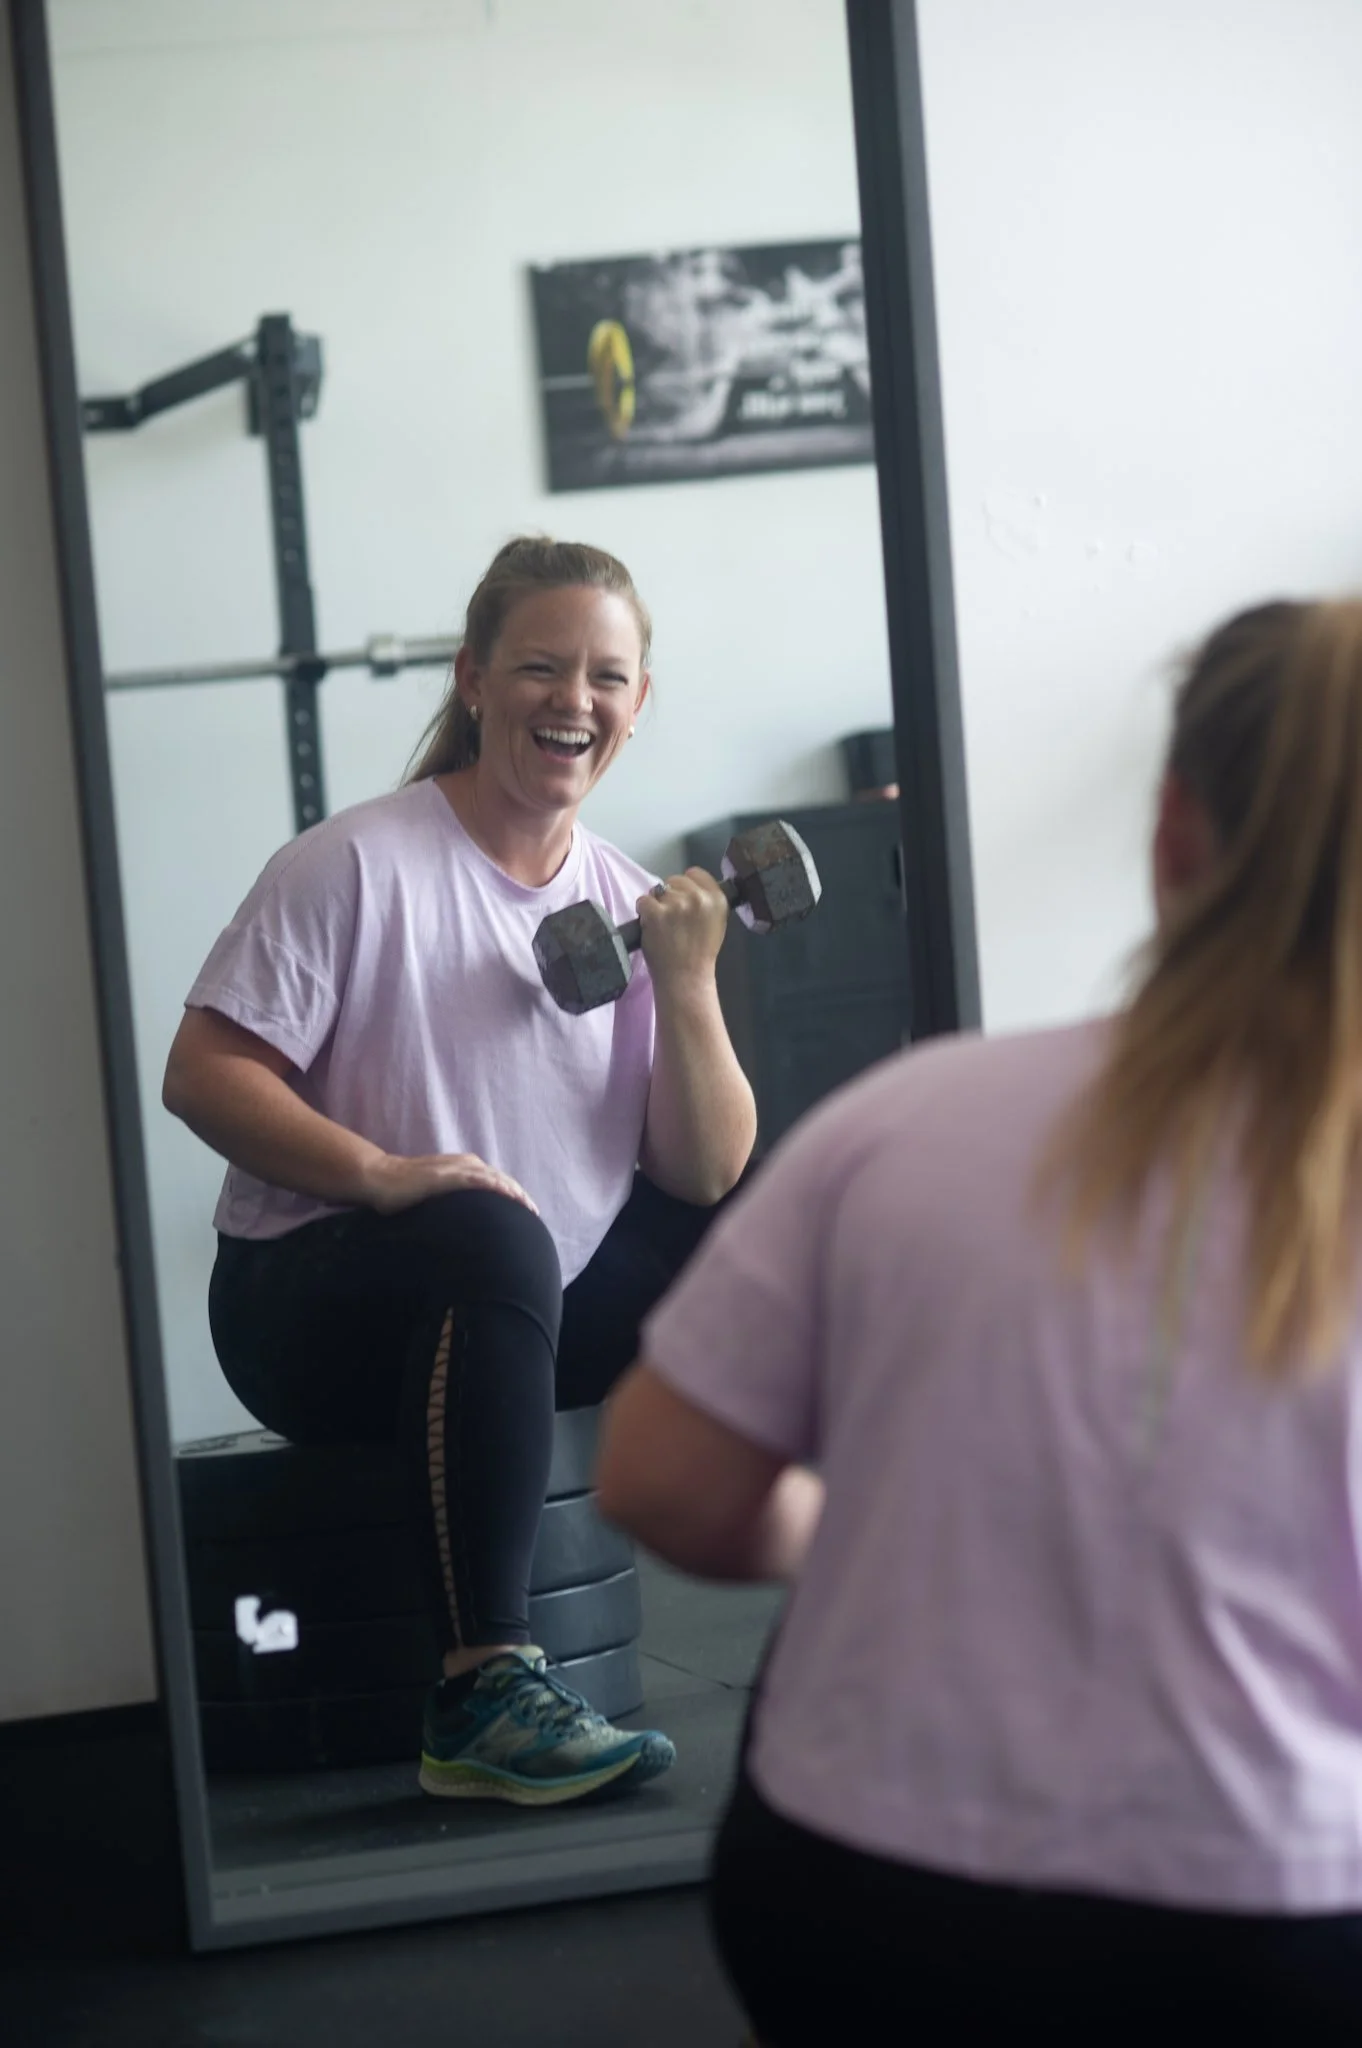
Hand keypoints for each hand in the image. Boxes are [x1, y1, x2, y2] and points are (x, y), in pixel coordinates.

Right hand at [361, 1151, 538, 1216]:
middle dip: (521, 1195)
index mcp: (466, 1167)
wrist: (380, 1179)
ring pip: (494, 1178)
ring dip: (514, 1191)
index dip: (515, 1194)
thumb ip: (455, 1203)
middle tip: (536, 1214)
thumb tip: (466, 1224)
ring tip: (528, 1208)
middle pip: (502, 1179)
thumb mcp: (437, 1195)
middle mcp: (465, 1164)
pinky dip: (493, 1186)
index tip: (529, 1212)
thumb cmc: (406, 1190)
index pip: (498, 1181)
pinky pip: (476, 1179)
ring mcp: (455, 1168)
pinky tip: (506, 1195)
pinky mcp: (445, 1176)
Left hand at [635, 869, 728, 995]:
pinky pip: (643, 901)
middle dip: (671, 895)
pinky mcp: (656, 913)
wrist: (685, 977)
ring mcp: (676, 904)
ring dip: (657, 905)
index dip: (687, 885)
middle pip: (675, 880)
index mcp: (717, 899)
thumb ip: (707, 901)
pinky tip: (652, 927)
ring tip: (663, 925)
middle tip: (672, 917)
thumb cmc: (701, 953)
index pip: (696, 873)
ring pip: (657, 890)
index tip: (684, 899)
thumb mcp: (717, 922)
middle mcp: (698, 897)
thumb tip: (692, 887)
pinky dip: (644, 912)